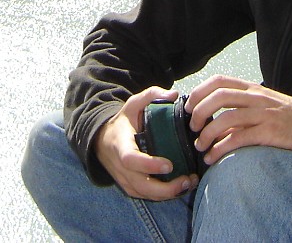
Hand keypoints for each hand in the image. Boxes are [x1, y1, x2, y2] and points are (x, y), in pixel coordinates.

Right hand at [93, 86, 197, 200]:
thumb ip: (152, 95)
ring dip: (168, 194)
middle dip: (165, 188)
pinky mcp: (130, 187)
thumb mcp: (133, 104)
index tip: (169, 165)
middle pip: (141, 185)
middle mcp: (120, 166)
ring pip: (145, 194)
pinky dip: (164, 196)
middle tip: (187, 180)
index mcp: (120, 144)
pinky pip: (146, 196)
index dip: (149, 165)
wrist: (102, 140)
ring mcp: (124, 179)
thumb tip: (173, 95)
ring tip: (189, 183)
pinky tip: (181, 187)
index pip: (131, 160)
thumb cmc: (123, 121)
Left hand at [186, 75, 291, 166]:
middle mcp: (255, 97)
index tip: (188, 107)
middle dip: (199, 111)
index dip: (200, 92)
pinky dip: (221, 148)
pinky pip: (239, 138)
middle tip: (192, 127)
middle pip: (219, 96)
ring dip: (207, 134)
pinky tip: (214, 157)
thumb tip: (208, 120)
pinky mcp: (268, 132)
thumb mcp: (259, 102)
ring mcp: (262, 114)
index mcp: (250, 88)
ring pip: (226, 118)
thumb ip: (237, 106)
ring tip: (200, 146)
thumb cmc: (281, 114)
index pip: (219, 80)